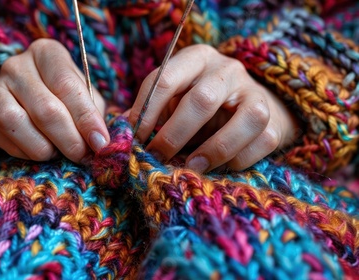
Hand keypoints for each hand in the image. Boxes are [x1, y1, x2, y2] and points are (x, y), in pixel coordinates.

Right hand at [0, 39, 108, 161]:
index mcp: (47, 53)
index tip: (99, 143)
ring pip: (14, 121)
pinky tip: (35, 152)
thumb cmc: (65, 99)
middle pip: (44, 108)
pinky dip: (20, 151)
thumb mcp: (85, 98)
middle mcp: (16, 64)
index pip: (67, 85)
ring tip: (57, 153)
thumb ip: (93, 115)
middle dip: (68, 139)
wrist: (30, 101)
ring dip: (41, 147)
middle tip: (81, 156)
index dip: (86, 118)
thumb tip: (99, 143)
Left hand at [127, 44, 297, 172]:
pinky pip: (261, 143)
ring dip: (214, 149)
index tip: (134, 139)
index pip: (164, 79)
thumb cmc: (200, 106)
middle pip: (201, 100)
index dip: (145, 112)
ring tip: (191, 166)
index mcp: (196, 59)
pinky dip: (237, 160)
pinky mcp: (274, 120)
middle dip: (174, 134)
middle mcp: (228, 69)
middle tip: (156, 157)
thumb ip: (152, 111)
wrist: (247, 106)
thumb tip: (121, 130)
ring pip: (244, 120)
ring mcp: (255, 93)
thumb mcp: (174, 99)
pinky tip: (219, 167)